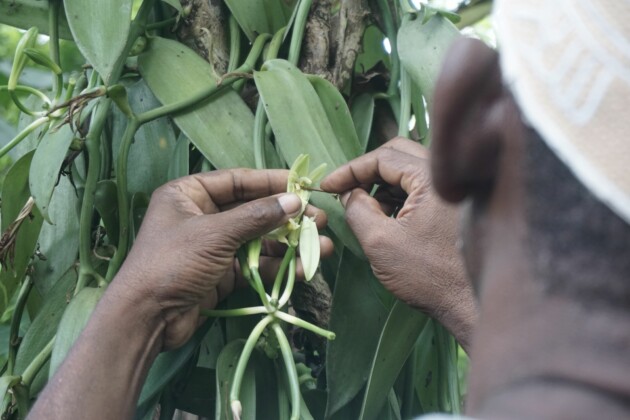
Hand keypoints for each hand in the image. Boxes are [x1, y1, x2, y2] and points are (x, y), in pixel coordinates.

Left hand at [109, 169, 331, 350]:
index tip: (302, 185)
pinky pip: (254, 265)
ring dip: (288, 245)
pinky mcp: (221, 273)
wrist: (146, 318)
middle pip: (252, 211)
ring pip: (257, 240)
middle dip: (286, 217)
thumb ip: (256, 217)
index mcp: (189, 194)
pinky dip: (276, 267)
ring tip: (321, 247)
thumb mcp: (215, 234)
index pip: (237, 181)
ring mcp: (213, 247)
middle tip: (319, 220)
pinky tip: (302, 269)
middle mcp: (202, 217)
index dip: (271, 182)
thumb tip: (294, 202)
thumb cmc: (173, 262)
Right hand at [321, 138, 475, 349]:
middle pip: (398, 155)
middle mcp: (447, 175)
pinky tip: (387, 218)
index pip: (383, 157)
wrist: (470, 302)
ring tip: (364, 209)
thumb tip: (349, 193)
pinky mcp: (453, 205)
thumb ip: (357, 209)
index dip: (350, 170)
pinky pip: (420, 187)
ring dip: (382, 185)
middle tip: (345, 189)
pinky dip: (398, 196)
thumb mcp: (380, 242)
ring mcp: (454, 189)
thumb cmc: (428, 274)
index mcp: (431, 178)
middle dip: (367, 171)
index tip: (327, 186)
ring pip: (408, 171)